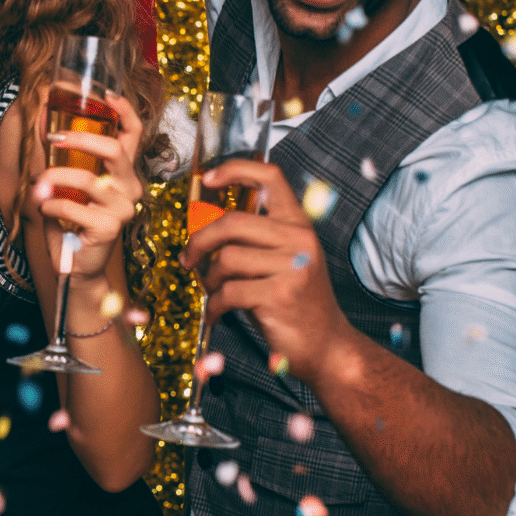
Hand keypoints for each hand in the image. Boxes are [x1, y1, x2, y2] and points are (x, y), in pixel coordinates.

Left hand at [34, 92, 144, 282]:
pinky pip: (72, 207)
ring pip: (87, 179)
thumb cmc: (72, 220)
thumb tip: (41, 118)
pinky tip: (44, 208)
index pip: (134, 134)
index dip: (124, 110)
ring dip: (54, 177)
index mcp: (124, 171)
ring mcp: (122, 208)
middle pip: (113, 149)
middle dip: (80, 138)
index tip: (105, 94)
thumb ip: (60, 155)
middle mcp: (130, 187)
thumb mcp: (67, 183)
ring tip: (39, 184)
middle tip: (52, 138)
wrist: (76, 266)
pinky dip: (50, 204)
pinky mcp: (109, 228)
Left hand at [180, 158, 355, 382]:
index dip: (237, 169)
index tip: (210, 178)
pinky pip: (228, 292)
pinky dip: (214, 305)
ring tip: (213, 291)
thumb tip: (204, 225)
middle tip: (188, 259)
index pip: (271, 177)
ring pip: (226, 258)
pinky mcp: (279, 296)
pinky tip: (216, 313)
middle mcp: (299, 240)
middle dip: (200, 241)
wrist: (327, 346)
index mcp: (299, 225)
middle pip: (233, 222)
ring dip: (210, 279)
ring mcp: (292, 268)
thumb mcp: (283, 261)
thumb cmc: (296, 302)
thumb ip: (254, 240)